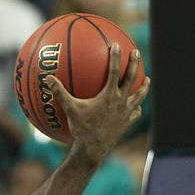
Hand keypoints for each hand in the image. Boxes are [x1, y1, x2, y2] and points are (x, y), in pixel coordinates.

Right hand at [49, 43, 148, 164]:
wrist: (93, 149)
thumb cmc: (81, 128)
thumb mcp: (69, 108)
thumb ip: (59, 92)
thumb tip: (47, 78)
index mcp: (109, 95)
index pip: (114, 71)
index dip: (116, 57)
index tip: (116, 45)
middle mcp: (121, 101)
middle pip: (132, 78)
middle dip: (134, 64)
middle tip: (136, 52)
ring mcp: (126, 113)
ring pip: (139, 96)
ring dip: (144, 86)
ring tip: (147, 79)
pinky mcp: (126, 123)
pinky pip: (135, 113)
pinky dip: (136, 108)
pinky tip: (135, 107)